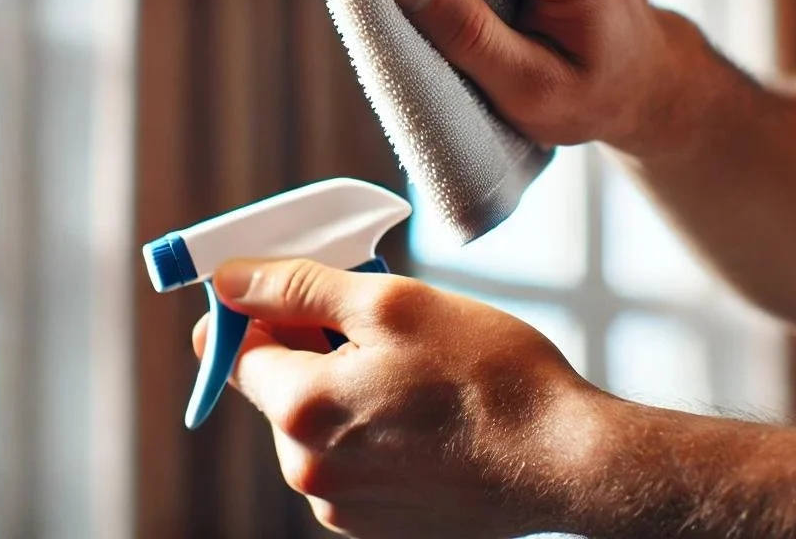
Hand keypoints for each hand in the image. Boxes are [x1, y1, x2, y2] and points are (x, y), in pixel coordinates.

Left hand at [195, 258, 608, 538]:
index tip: (288, 286)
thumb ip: (298, 288)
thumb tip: (230, 280)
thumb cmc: (486, 374)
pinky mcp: (377, 523)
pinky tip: (420, 403)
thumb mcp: (388, 302)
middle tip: (375, 313)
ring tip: (411, 362)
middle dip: (309, 340)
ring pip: (314, 419)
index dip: (254, 309)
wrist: (564, 460)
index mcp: (302, 412)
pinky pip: (346, 455)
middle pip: (276, 384)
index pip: (233, 351)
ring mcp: (343, 506)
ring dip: (342, 378)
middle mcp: (309, 472)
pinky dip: (367, 420)